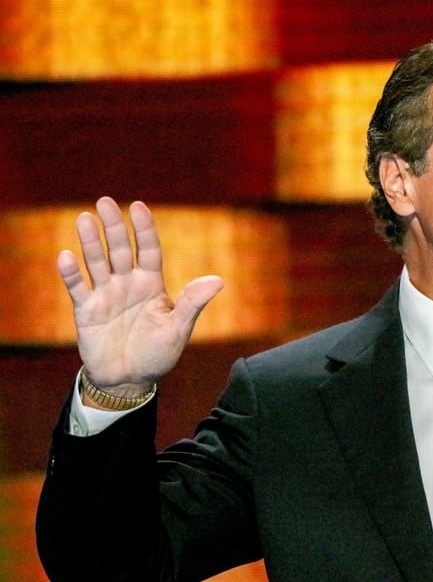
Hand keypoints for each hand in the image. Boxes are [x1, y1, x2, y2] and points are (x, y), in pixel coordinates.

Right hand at [58, 197, 223, 395]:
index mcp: (152, 284)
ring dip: (90, 242)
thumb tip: (217, 280)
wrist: (130, 379)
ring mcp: (105, 295)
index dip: (144, 229)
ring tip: (85, 218)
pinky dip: (71, 273)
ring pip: (97, 262)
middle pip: (120, 249)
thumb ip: (193, 303)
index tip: (138, 207)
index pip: (149, 250)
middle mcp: (127, 283)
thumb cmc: (158, 353)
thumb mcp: (179, 329)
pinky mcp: (86, 310)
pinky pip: (78, 288)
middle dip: (113, 226)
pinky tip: (66, 256)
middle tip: (104, 202)